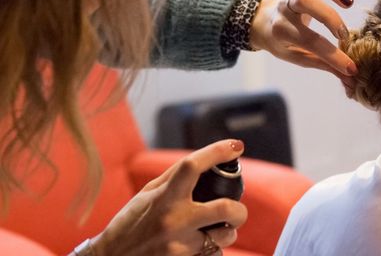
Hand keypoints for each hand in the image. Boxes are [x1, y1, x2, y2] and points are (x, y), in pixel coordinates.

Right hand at [91, 140, 246, 255]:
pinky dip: (213, 250)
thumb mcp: (147, 194)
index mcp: (163, 196)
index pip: (193, 165)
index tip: (236, 146)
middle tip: (237, 211)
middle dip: (239, 211)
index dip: (218, 151)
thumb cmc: (130, 223)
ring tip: (220, 230)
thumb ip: (174, 178)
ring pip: (224, 237)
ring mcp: (178, 246)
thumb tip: (206, 159)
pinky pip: (212, 255)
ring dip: (227, 233)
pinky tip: (202, 247)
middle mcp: (173, 220)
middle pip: (225, 208)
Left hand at [250, 0, 359, 79]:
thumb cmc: (284, 43)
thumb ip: (325, 65)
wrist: (262, 23)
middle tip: (345, 35)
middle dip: (328, 18)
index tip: (351, 67)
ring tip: (349, 2)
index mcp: (283, 31)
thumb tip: (353, 81)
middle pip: (305, 3)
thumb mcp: (298, 58)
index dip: (332, 56)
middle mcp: (286, 8)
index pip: (310, 42)